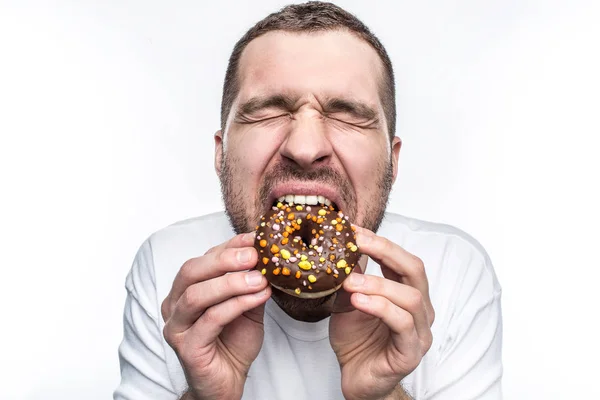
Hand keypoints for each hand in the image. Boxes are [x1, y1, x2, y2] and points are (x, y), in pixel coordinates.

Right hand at [161, 232, 270, 399]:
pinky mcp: (187, 347)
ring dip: (231, 282)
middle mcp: (174, 305)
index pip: (203, 259)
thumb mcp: (246, 304)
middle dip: (224, 259)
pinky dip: (236, 305)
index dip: (229, 246)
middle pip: (191, 272)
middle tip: (254, 255)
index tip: (255, 238)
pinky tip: (258, 297)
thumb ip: (251, 282)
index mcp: (185, 290)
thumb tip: (267, 255)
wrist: (227, 382)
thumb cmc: (233, 342)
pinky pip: (210, 319)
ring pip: (197, 294)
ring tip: (259, 278)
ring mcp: (177, 327)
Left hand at [329, 226, 434, 399]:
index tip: (354, 230)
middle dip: (385, 251)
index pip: (402, 259)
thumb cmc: (357, 341)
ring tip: (349, 281)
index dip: (380, 241)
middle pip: (415, 269)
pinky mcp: (411, 352)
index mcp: (407, 293)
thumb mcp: (348, 300)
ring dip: (377, 284)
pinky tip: (359, 301)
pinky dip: (380, 308)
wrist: (356, 379)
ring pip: (410, 297)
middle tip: (357, 243)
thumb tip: (341, 245)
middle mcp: (420, 309)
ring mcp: (420, 331)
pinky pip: (403, 324)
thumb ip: (351, 277)